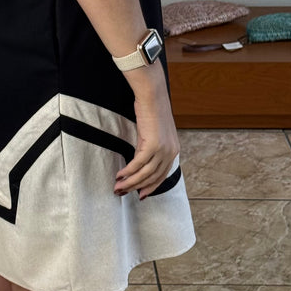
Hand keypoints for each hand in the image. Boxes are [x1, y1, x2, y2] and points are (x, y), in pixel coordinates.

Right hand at [113, 64, 179, 199]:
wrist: (152, 95)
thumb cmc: (151, 110)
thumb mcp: (154, 133)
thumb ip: (150, 148)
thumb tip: (139, 162)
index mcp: (173, 150)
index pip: (162, 175)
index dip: (150, 187)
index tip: (139, 194)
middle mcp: (171, 152)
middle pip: (153, 177)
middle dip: (136, 187)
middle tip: (121, 192)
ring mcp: (163, 149)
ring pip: (145, 174)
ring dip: (130, 182)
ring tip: (117, 187)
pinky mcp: (152, 145)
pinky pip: (138, 164)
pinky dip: (128, 171)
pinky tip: (119, 175)